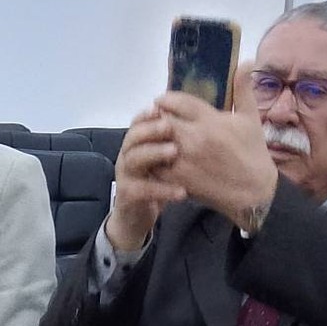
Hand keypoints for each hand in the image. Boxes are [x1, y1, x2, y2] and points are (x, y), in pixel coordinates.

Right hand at [105, 105, 184, 251]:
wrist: (136, 218)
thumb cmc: (156, 183)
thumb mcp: (164, 161)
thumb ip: (173, 141)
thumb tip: (200, 119)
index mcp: (136, 144)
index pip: (139, 122)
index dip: (149, 114)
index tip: (164, 107)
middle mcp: (127, 156)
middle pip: (133, 136)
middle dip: (151, 129)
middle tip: (170, 126)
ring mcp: (126, 176)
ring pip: (134, 159)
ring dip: (154, 153)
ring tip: (174, 152)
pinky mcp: (128, 196)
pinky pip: (142, 190)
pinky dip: (162, 189)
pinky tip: (181, 192)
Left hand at [153, 91, 277, 224]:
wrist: (254, 193)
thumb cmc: (253, 153)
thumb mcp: (251, 118)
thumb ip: (243, 90)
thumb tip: (245, 62)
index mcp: (210, 120)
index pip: (178, 101)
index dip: (166, 99)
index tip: (162, 101)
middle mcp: (194, 138)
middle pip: (162, 120)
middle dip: (158, 118)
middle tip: (156, 119)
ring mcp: (185, 160)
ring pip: (155, 143)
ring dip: (153, 140)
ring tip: (154, 138)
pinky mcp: (180, 180)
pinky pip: (156, 167)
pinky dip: (154, 162)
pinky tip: (157, 159)